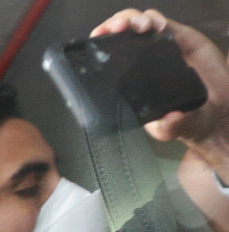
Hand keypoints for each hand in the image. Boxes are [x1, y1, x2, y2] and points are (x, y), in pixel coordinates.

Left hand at [92, 9, 228, 180]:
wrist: (219, 109)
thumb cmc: (187, 119)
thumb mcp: (173, 129)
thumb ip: (170, 127)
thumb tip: (171, 119)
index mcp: (128, 80)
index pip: (105, 58)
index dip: (99, 45)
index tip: (99, 40)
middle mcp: (137, 61)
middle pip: (116, 33)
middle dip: (113, 25)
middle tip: (119, 29)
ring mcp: (155, 48)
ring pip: (134, 22)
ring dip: (132, 19)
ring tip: (142, 28)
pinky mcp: (176, 38)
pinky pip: (159, 21)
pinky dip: (156, 19)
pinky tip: (160, 28)